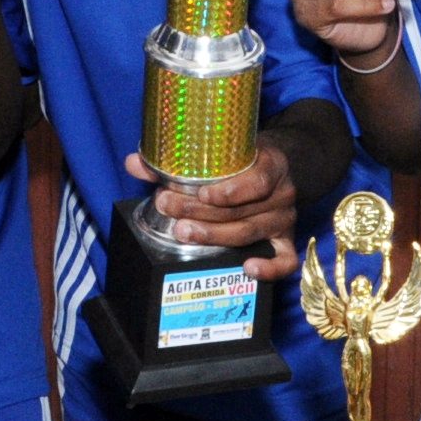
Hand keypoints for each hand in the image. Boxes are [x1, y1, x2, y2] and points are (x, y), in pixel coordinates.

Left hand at [123, 140, 300, 280]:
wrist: (274, 166)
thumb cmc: (243, 159)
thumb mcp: (221, 151)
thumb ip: (178, 160)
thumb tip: (134, 163)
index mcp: (272, 166)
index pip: (258, 181)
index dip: (231, 190)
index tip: (201, 193)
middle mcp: (282, 194)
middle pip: (242, 211)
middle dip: (201, 212)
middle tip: (169, 207)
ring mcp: (284, 220)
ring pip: (249, 233)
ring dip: (214, 235)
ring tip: (183, 232)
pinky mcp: (285, 241)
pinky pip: (286, 261)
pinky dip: (270, 269)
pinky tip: (248, 267)